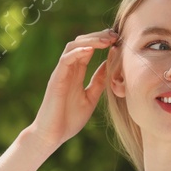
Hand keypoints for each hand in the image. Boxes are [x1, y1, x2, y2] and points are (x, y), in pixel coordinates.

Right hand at [27, 29, 117, 151]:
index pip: (88, 48)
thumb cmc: (69, 120)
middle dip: (99, 36)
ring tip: (107, 40)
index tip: (119, 39)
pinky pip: (65, 60)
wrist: (52, 135)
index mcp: (76, 72)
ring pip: (73, 46)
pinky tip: (90, 50)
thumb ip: (99, 81)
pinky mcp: (56, 79)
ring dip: (90, 40)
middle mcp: (68, 69)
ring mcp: (61, 73)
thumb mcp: (91, 98)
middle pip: (81, 42)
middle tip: (115, 35)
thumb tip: (110, 65)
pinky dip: (77, 52)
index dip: (103, 41)